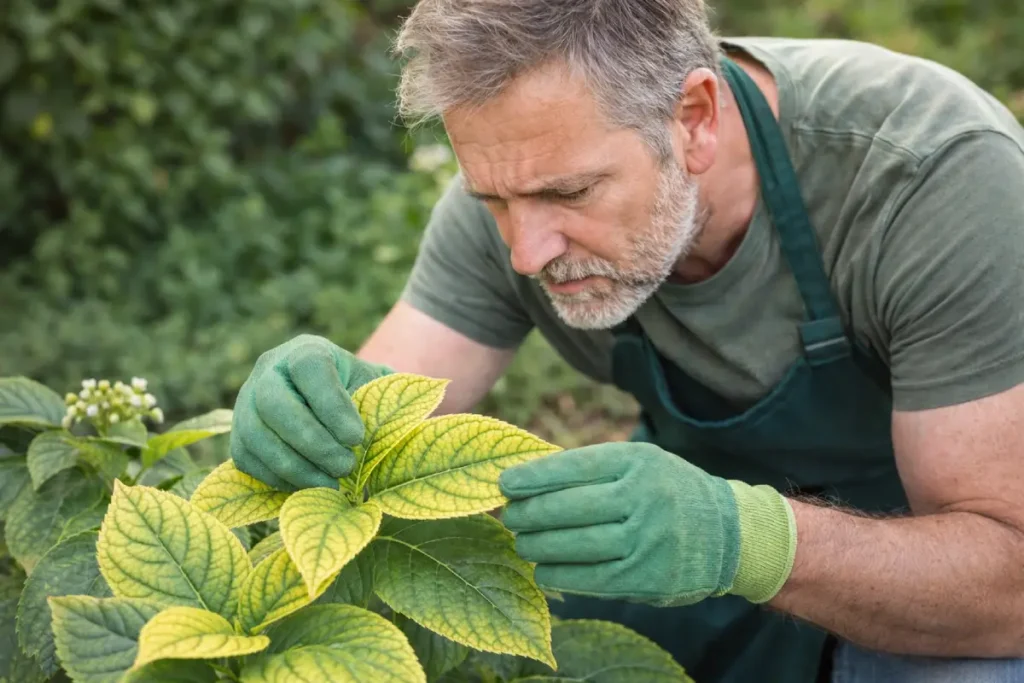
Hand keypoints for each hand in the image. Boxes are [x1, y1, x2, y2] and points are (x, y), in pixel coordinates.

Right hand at [230, 334, 390, 490]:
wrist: (328, 404)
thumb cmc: (357, 393)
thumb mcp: (372, 386)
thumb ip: (379, 402)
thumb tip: (386, 430)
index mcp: (306, 351)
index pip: (310, 367)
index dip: (332, 406)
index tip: (356, 438)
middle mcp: (269, 370)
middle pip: (274, 403)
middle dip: (312, 443)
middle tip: (345, 467)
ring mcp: (246, 401)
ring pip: (255, 435)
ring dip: (295, 467)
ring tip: (331, 484)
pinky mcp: (238, 435)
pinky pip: (247, 459)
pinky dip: (278, 478)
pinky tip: (309, 487)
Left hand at [498, 442, 796, 605]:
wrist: (730, 535)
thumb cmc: (667, 491)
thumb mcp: (640, 463)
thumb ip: (591, 468)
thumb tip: (527, 478)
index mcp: (638, 462)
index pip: (573, 467)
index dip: (534, 476)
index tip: (504, 483)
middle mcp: (643, 497)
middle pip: (569, 507)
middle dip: (530, 513)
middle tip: (508, 516)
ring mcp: (646, 539)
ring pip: (575, 545)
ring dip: (538, 546)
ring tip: (521, 542)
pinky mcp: (647, 577)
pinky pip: (590, 578)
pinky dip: (559, 574)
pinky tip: (543, 569)